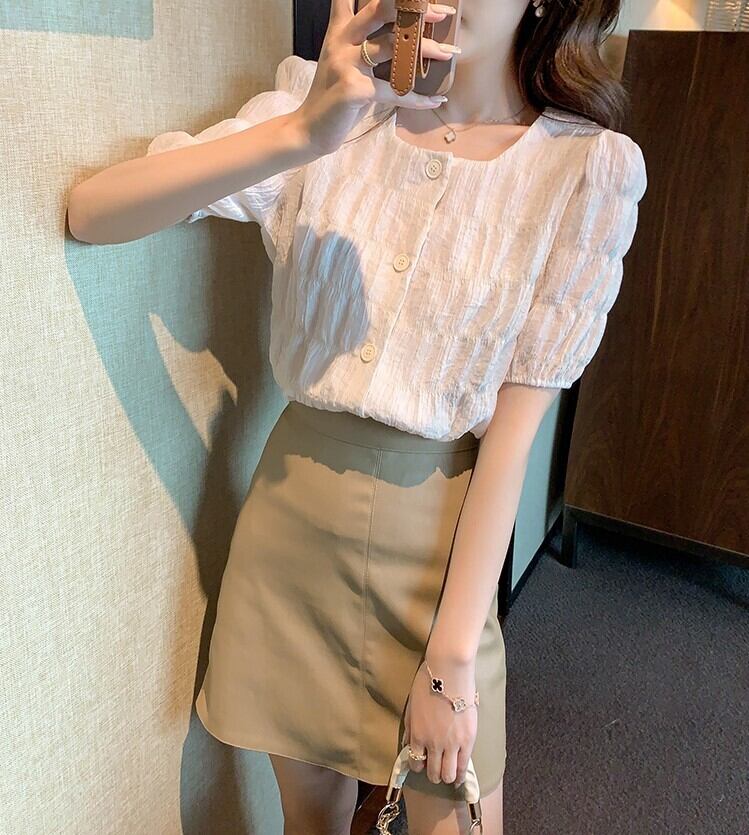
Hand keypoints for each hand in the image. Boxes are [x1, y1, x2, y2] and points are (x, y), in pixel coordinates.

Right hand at [293, 0, 457, 155]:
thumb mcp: (345, 62)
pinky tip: (436, 99)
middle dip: (414, 10)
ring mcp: (346, 63)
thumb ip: (365, 42)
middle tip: (442, 13)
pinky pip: (394, 91)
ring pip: (392, 47)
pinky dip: (418, 98)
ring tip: (448, 52)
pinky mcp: (353, 89)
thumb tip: (402, 35)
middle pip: (380, 11)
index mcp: (340, 31)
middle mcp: (341, 41)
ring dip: (425, 49)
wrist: (311, 129)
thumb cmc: (335, 97)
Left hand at [401, 655, 477, 786]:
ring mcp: (451, 743)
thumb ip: (410, 727)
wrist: (449, 672)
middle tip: (435, 770)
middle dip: (433, 774)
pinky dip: (461, 775)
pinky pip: (464, 766)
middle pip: (433, 772)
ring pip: (448, 774)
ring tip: (448, 774)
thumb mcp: (412, 705)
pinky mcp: (468, 740)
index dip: (418, 765)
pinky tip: (459, 777)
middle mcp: (433, 743)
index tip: (422, 762)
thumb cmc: (428, 683)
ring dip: (446, 777)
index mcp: (418, 734)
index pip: (416, 762)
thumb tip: (407, 743)